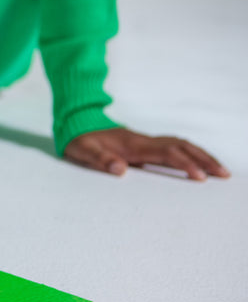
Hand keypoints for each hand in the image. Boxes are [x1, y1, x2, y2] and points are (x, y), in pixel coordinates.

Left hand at [64, 128, 229, 180]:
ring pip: (182, 145)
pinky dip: (191, 154)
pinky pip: (175, 147)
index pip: (167, 153)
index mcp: (134, 145)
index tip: (200, 177)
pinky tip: (200, 163)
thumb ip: (100, 160)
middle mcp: (145, 141)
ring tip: (220, 171)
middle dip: (205, 160)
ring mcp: (147, 142)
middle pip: (183, 147)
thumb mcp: (84, 151)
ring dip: (202, 156)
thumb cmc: (81, 140)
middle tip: (224, 175)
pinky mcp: (146, 145)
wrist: (78, 124)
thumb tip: (120, 170)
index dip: (185, 164)